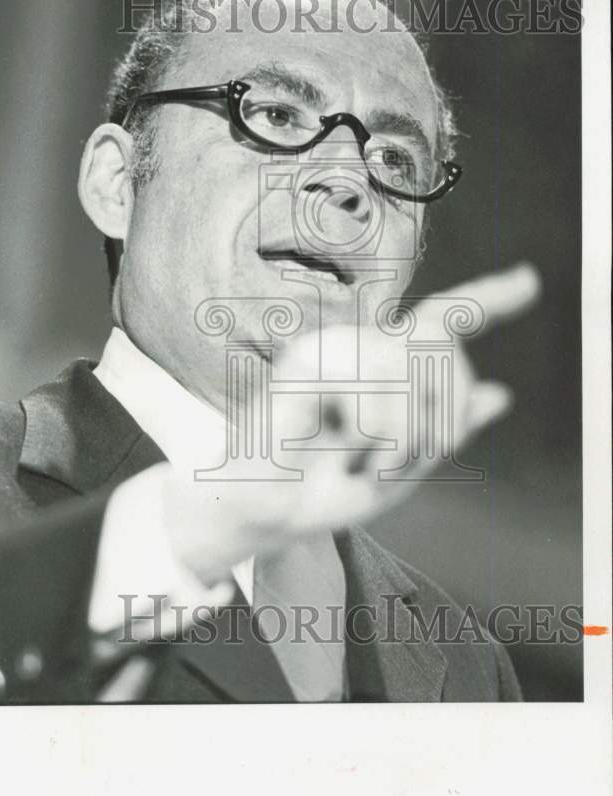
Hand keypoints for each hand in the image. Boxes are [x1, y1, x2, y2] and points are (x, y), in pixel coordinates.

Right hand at [163, 263, 541, 585]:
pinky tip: (349, 448)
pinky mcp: (306, 361)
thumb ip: (447, 428)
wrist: (265, 513)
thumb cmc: (324, 487)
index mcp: (384, 365)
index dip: (490, 298)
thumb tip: (500, 395)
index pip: (444, 319)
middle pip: (440, 345)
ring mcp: (332, 348)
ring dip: (407, 434)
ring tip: (374, 461)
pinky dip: (376, 433)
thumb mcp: (403, 465)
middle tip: (412, 460)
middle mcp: (360, 345)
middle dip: (444, 413)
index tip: (530, 282)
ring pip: (411, 367)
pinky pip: (374, 386)